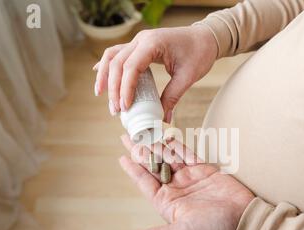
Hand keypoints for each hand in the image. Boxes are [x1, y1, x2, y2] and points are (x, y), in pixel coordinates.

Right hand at [94, 25, 217, 121]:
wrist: (205, 37)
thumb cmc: (199, 53)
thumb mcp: (188, 76)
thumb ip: (173, 96)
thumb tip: (163, 119)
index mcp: (153, 43)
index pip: (131, 67)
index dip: (125, 89)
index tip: (125, 107)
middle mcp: (141, 39)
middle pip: (117, 63)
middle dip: (114, 88)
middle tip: (115, 110)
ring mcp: (139, 41)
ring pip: (113, 56)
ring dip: (105, 76)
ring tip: (101, 95)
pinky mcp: (139, 45)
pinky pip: (118, 53)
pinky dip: (108, 65)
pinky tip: (98, 74)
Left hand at [119, 135, 254, 229]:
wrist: (243, 219)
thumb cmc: (212, 229)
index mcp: (167, 202)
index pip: (145, 182)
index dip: (133, 169)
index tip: (121, 157)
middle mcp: (176, 189)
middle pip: (154, 166)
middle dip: (141, 151)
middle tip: (129, 135)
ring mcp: (189, 177)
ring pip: (169, 156)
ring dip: (157, 144)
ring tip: (145, 131)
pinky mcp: (203, 169)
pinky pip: (187, 153)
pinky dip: (177, 144)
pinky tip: (167, 135)